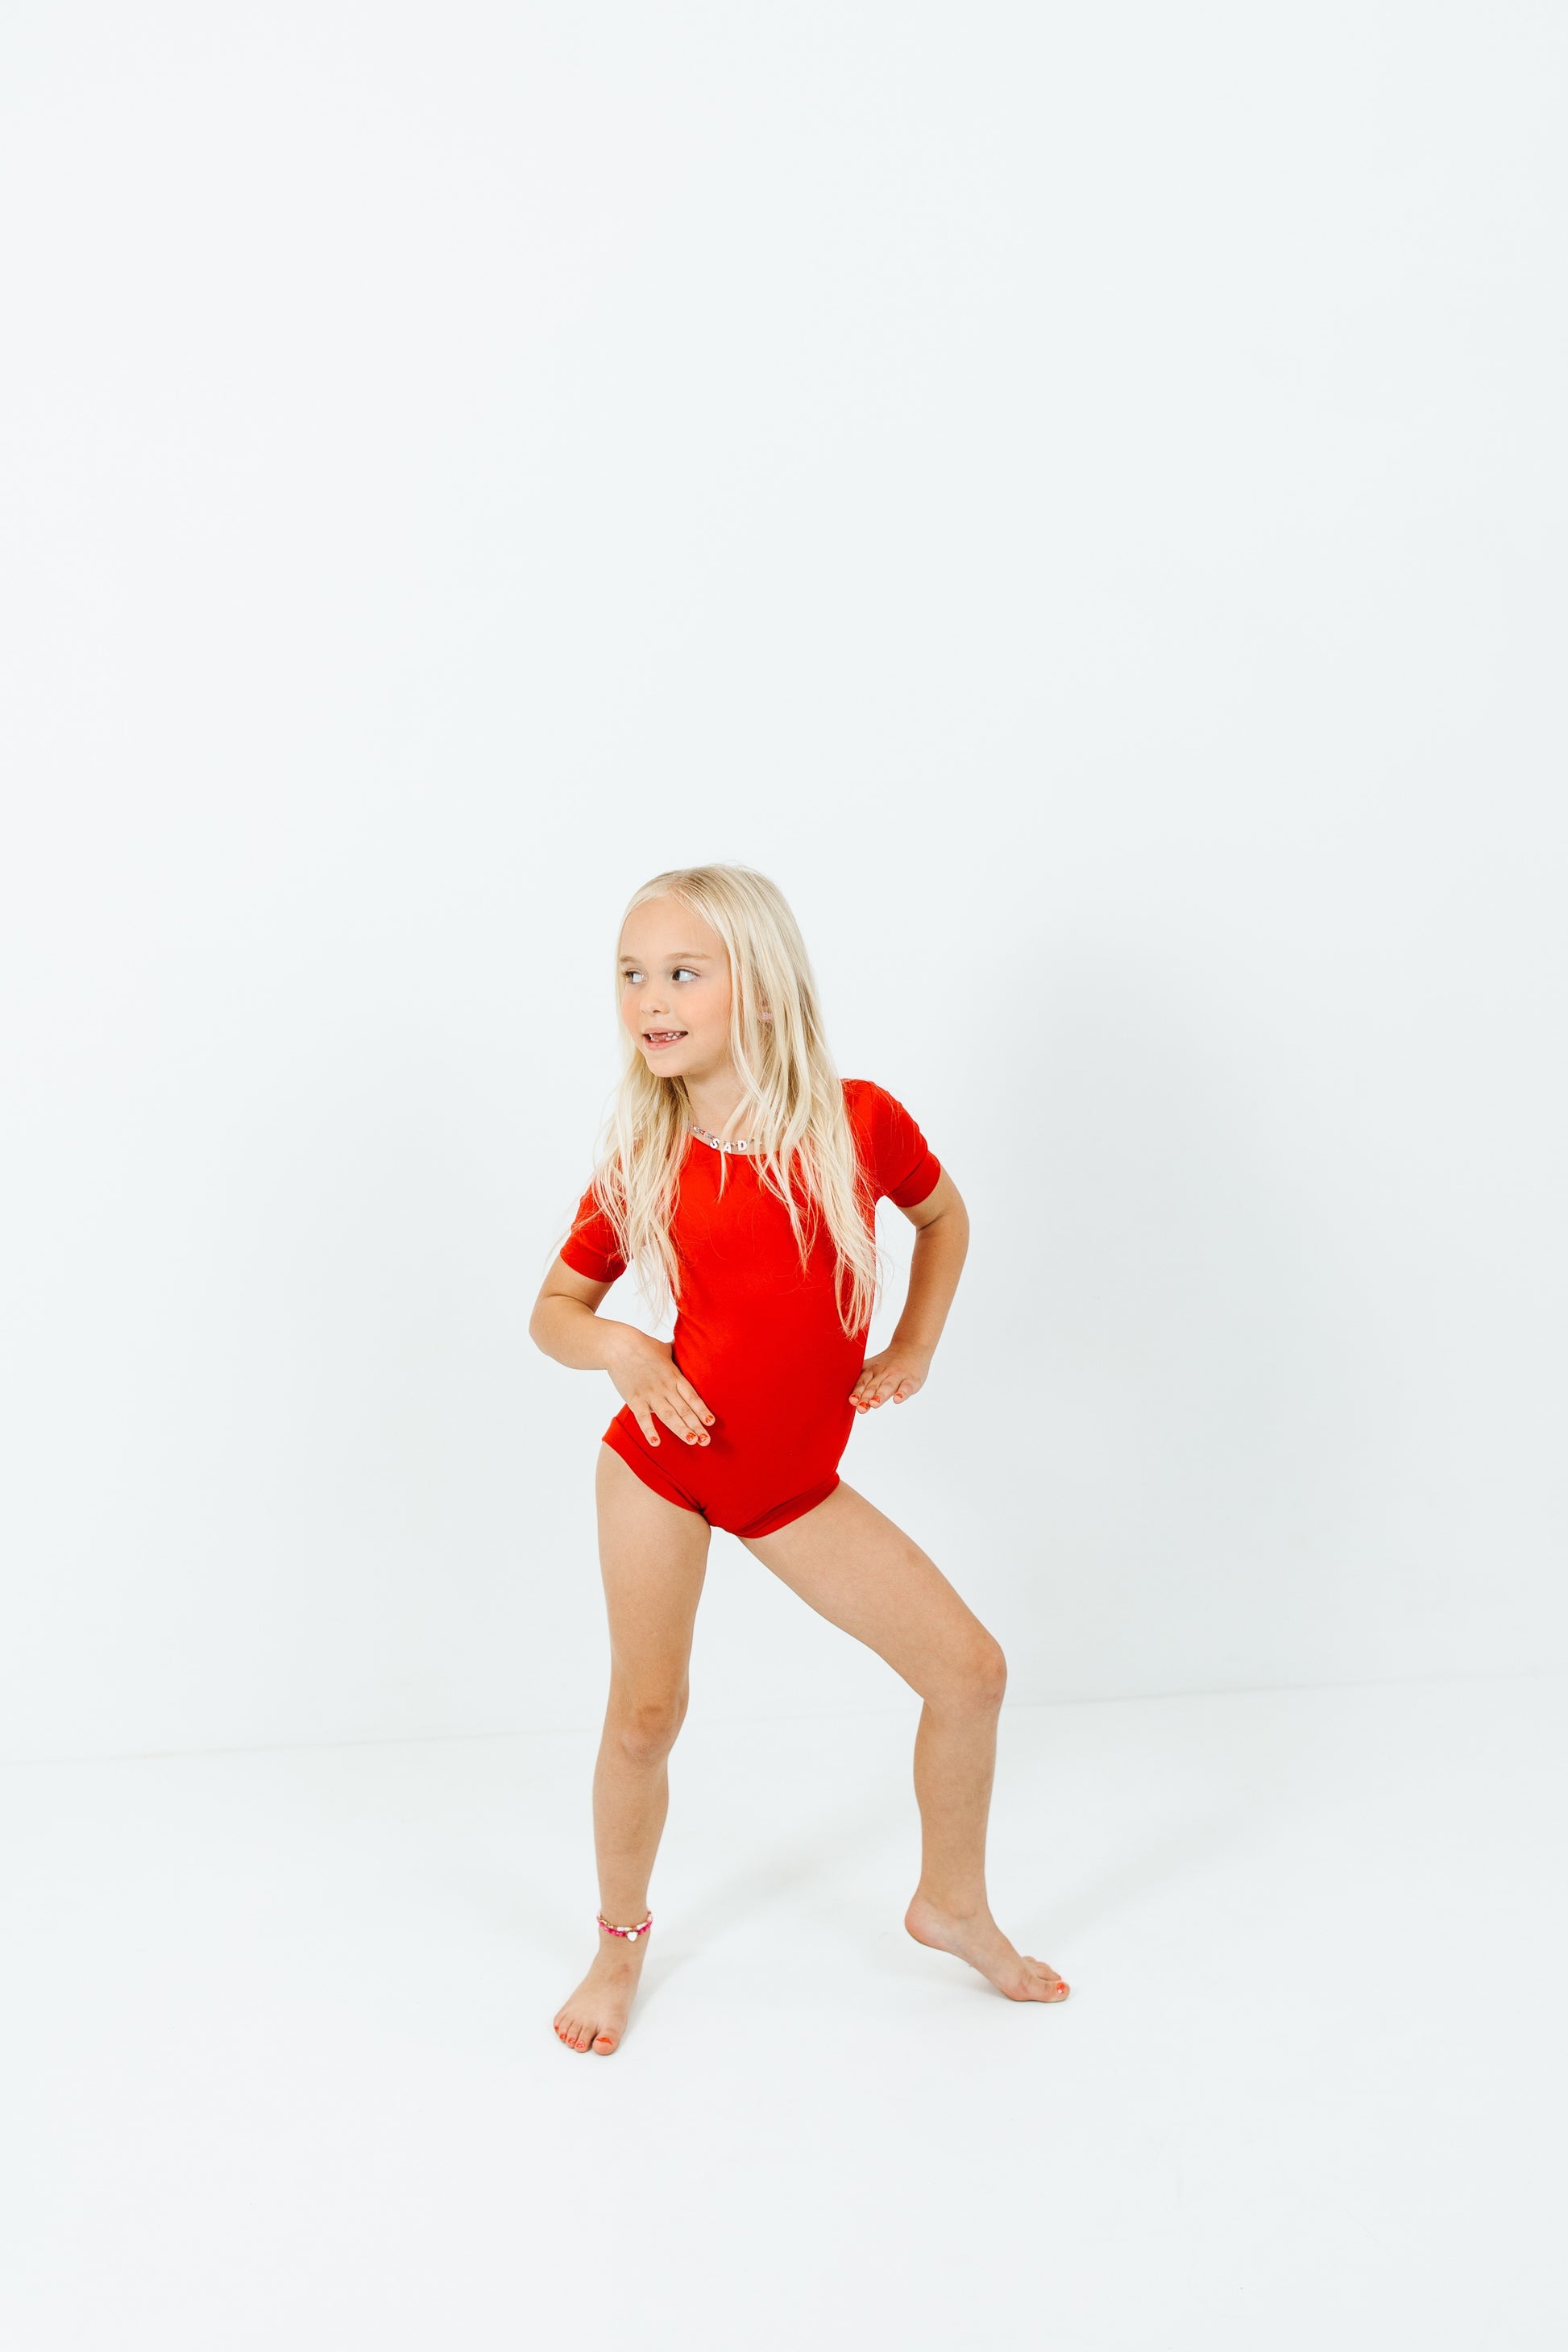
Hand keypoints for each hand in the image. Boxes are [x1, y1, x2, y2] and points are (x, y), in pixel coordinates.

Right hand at [605, 1329, 715, 1448]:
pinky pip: (642, 1417)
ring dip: (681, 1429)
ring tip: (691, 1441)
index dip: (702, 1410)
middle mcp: (665, 1387)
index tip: (711, 1422)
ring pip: (668, 1415)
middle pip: (684, 1409)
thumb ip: (676, 1351)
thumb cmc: (643, 1345)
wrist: (618, 1345)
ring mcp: (650, 1393)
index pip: (692, 1396)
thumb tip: (686, 1342)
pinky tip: (656, 1443)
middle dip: (696, 1426)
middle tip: (706, 1441)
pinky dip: (649, 1430)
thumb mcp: (664, 1348)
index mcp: (674, 1376)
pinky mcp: (634, 1398)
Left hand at [849, 1343, 932, 1413]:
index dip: (857, 1391)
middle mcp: (883, 1373)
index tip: (852, 1401)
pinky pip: (907, 1387)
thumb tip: (847, 1398)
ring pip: (888, 1386)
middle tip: (860, 1407)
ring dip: (881, 1395)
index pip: (862, 1382)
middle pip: (873, 1386)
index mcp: (871, 1371)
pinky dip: (902, 1393)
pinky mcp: (912, 1380)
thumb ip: (860, 1381)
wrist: (911, 1346)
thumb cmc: (888, 1364)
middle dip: (866, 1397)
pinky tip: (897, 1399)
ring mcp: (898, 1376)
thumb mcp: (872, 1367)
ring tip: (874, 1403)